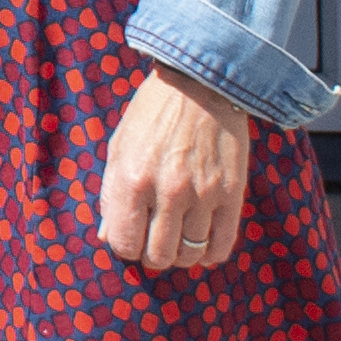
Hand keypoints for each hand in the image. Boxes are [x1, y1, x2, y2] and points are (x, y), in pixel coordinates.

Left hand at [95, 62, 260, 275]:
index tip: (131, 237)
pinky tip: (202, 244)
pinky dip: (210, 253)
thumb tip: (107, 236)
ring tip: (178, 240)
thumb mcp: (120, 146)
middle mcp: (167, 191)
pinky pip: (222, 244)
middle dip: (152, 255)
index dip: (125, 246)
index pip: (124, 243)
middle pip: (158, 255)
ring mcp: (203, 194)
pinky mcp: (232, 194)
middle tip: (154, 242)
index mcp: (132, 178)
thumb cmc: (153, 114)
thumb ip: (112, 194)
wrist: (201, 85)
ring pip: (190, 254)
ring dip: (181, 255)